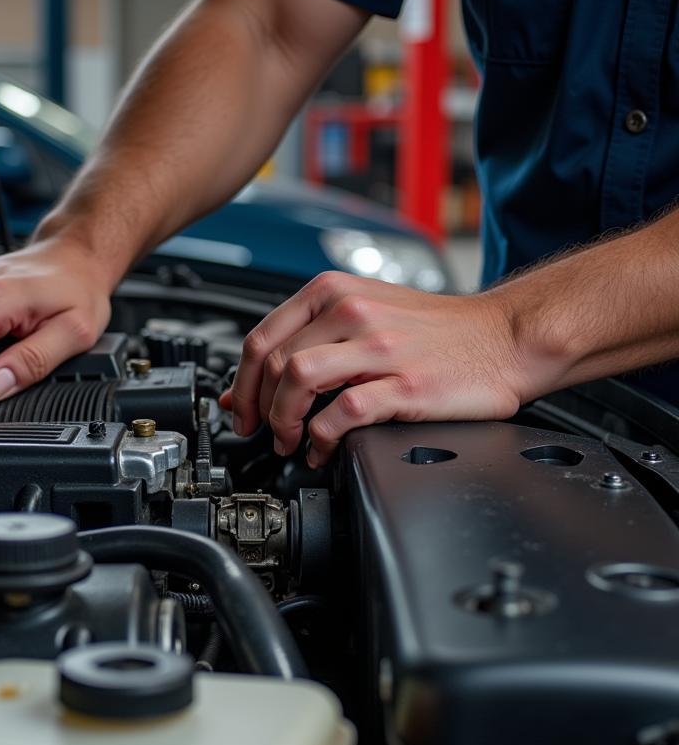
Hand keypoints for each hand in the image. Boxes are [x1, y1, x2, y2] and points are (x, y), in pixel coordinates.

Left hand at [220, 271, 527, 466]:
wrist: (504, 336)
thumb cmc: (436, 330)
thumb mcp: (364, 315)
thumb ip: (308, 342)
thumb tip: (250, 385)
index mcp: (335, 293)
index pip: (262, 336)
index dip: (241, 381)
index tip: (240, 408)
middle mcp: (351, 313)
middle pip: (273, 361)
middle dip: (256, 406)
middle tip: (261, 431)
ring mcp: (378, 348)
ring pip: (298, 379)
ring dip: (282, 420)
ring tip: (289, 441)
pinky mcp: (404, 384)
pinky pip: (343, 414)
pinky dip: (321, 440)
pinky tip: (324, 452)